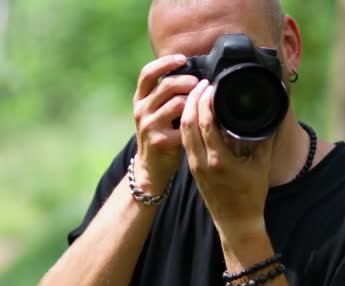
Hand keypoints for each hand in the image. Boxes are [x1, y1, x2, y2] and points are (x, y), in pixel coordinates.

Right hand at [132, 55, 198, 193]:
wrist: (150, 166)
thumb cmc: (160, 133)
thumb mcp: (156, 110)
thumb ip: (166, 94)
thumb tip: (193, 74)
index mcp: (140, 99)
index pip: (147, 73)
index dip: (165, 63)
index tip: (182, 59)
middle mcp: (141, 110)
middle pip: (167, 85)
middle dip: (188, 81)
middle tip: (201, 84)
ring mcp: (149, 125)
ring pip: (178, 103)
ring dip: (195, 101)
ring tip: (204, 103)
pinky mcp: (160, 141)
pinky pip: (185, 125)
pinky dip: (197, 122)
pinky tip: (204, 122)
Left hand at [179, 80, 273, 237]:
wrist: (236, 223)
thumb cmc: (251, 196)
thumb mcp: (262, 165)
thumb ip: (264, 138)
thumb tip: (272, 114)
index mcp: (219, 159)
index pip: (205, 121)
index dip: (206, 100)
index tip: (212, 85)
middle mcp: (202, 161)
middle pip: (188, 122)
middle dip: (193, 99)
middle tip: (201, 83)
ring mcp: (194, 166)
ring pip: (183, 131)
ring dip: (187, 110)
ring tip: (196, 94)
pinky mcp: (191, 169)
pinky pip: (185, 141)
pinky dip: (187, 124)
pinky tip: (194, 114)